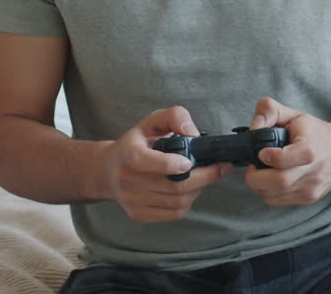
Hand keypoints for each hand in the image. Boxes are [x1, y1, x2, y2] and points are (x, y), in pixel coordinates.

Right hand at [102, 106, 232, 222]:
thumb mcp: (152, 121)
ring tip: (203, 176)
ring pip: (177, 201)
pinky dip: (189, 202)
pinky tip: (190, 190)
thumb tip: (193, 134)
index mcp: (128, 152)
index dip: (167, 164)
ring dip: (199, 189)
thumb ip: (175, 117)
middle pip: (172, 186)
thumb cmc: (138, 143)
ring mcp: (131, 200)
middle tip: (220, 167)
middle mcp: (126, 179)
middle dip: (203, 177)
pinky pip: (174, 214)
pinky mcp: (139, 214)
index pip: (143, 161)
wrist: (109, 170)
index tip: (187, 163)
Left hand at [244, 97, 330, 206]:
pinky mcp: (308, 198)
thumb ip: (270, 111)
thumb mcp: (295, 115)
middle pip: (277, 182)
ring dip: (259, 185)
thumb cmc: (316, 133)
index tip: (262, 152)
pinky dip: (267, 191)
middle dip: (255, 176)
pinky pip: (277, 201)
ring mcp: (311, 188)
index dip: (268, 157)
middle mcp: (313, 171)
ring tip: (262, 170)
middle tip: (253, 165)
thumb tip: (253, 127)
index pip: (284, 160)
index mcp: (310, 148)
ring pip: (273, 196)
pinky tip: (271, 179)